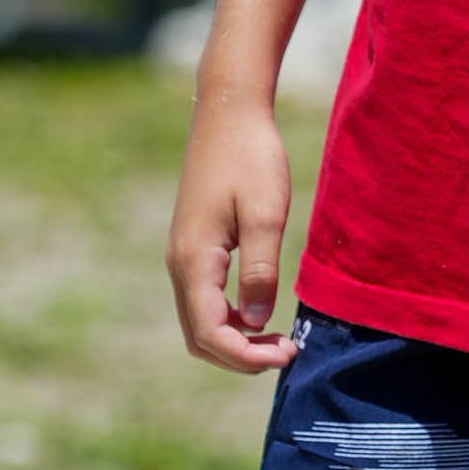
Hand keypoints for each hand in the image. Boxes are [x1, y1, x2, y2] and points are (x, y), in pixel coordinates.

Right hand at [167, 90, 295, 373]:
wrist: (227, 112)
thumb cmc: (251, 157)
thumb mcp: (266, 215)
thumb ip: (260, 272)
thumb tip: (253, 323)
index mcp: (194, 259)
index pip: (210, 333)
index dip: (246, 357)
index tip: (289, 353)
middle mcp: (180, 264)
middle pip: (198, 336)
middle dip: (240, 357)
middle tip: (287, 352)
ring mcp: (182, 256)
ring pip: (198, 322)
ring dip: (234, 341)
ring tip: (278, 339)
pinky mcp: (192, 247)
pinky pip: (202, 300)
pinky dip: (228, 320)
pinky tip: (260, 312)